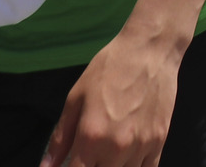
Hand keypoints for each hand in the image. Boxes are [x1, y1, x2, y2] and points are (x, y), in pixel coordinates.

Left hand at [42, 26, 181, 166]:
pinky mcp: (159, 142)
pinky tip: (127, 158)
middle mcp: (116, 149)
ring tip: (107, 152)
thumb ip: (60, 138)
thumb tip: (46, 166)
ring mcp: (140, 147)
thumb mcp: (76, 98)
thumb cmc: (109, 69)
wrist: (149, 51)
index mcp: (91, 138)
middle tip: (90, 154)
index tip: (74, 163)